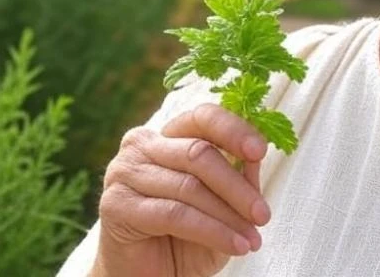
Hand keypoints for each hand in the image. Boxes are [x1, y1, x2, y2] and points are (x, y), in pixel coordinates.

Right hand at [93, 103, 270, 276]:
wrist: (151, 275)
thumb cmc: (189, 234)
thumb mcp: (224, 202)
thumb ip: (238, 175)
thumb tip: (256, 156)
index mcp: (169, 134)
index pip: (203, 118)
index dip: (234, 131)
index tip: (260, 151)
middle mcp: (142, 145)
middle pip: (199, 153)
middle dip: (236, 187)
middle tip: (263, 215)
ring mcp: (124, 172)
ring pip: (189, 187)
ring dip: (228, 216)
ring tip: (252, 239)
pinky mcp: (116, 205)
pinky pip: (175, 214)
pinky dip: (212, 231)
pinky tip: (235, 245)